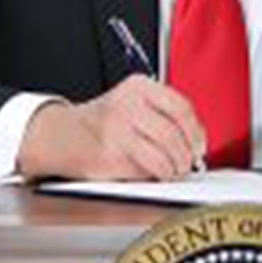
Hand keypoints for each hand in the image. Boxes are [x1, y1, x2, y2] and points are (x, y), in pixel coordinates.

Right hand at [16, 75, 205, 181]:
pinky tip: (154, 174)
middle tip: (187, 164)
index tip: (199, 146)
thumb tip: (196, 140)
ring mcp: (116, 131)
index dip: (196, 132)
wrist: (62, 135)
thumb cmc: (104, 121)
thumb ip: (163, 113)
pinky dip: (156, 175)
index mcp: (138, 87)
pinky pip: (145, 170)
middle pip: (174, 135)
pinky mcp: (109, 156)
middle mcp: (127, 105)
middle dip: (186, 156)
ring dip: (174, 169)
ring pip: (163, 155)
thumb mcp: (133, 102)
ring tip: (172, 171)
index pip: (181, 107)